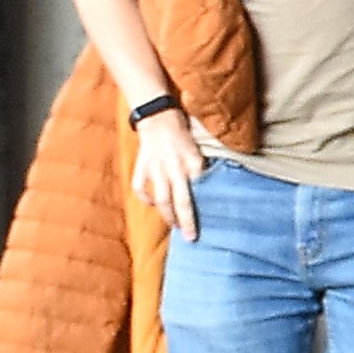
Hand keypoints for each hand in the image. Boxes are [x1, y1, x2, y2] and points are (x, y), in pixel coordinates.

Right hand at [130, 107, 207, 241]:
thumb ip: (201, 168)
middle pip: (182, 200)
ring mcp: (156, 167)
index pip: (202, 189)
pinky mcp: (141, 165)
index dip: (207, 206)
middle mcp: (175, 167)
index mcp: (193, 161)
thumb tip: (211, 187)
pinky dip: (145, 198)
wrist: (158, 115)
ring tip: (174, 227)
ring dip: (167, 215)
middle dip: (187, 221)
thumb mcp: (199, 148)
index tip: (213, 221)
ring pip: (161, 199)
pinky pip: (140, 188)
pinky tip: (152, 204)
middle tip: (192, 237)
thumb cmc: (183, 132)